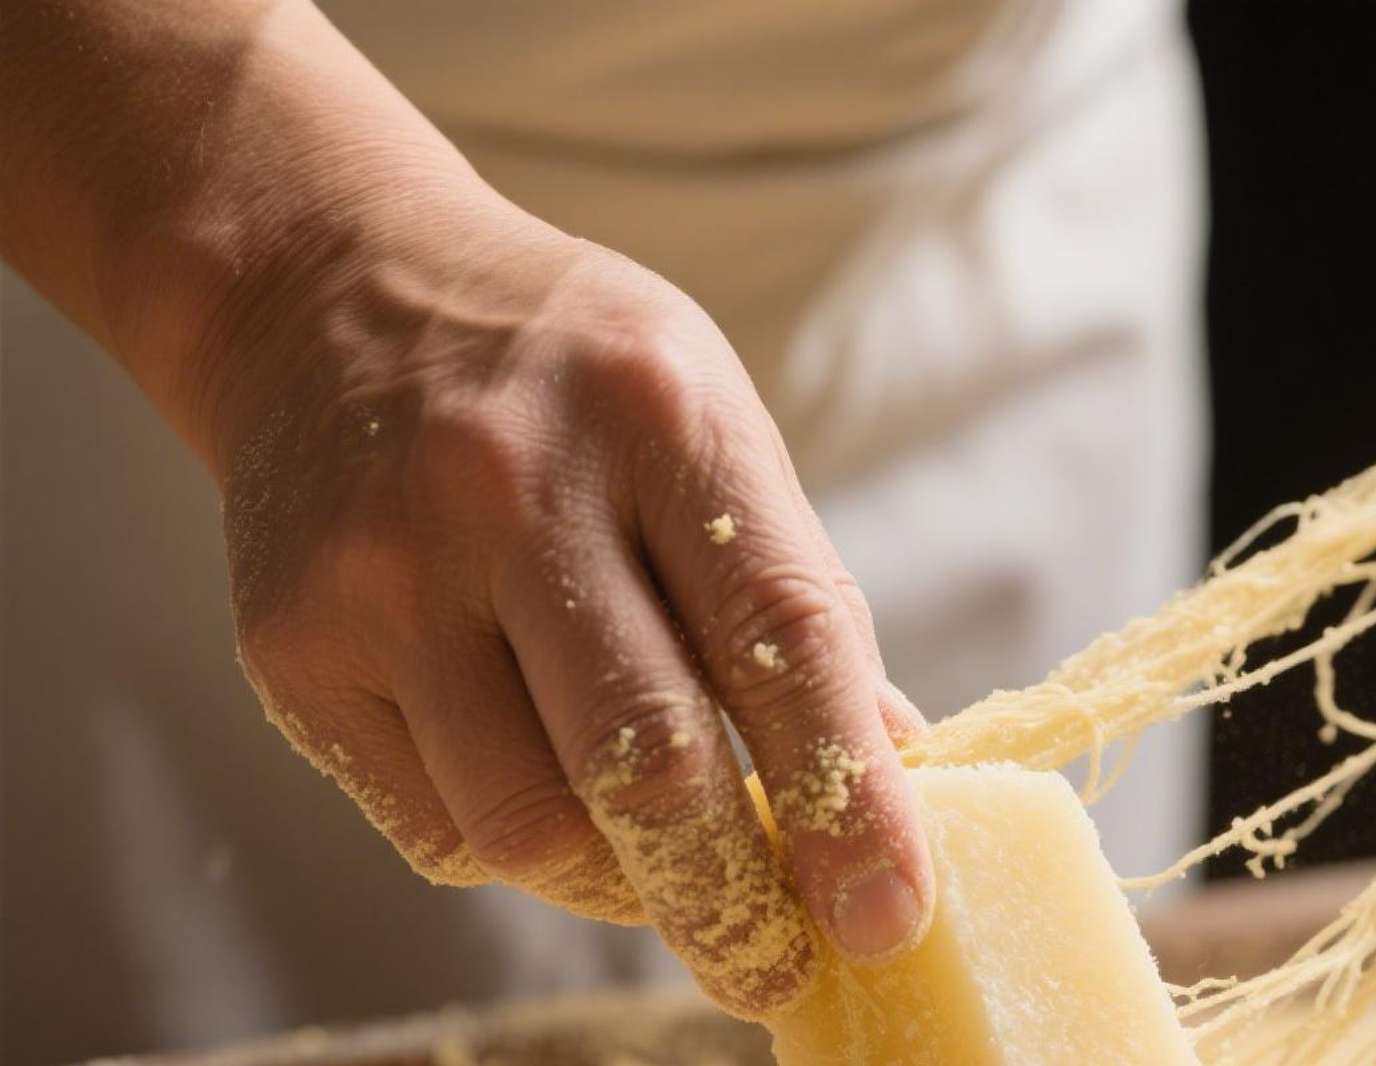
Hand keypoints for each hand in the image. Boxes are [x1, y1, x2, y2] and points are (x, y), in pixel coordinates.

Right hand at [212, 200, 931, 1015]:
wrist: (327, 294)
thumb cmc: (569, 383)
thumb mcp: (711, 427)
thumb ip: (792, 599)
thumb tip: (890, 774)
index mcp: (661, 417)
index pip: (780, 635)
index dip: (850, 796)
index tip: (889, 914)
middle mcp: (511, 488)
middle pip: (646, 760)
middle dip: (734, 900)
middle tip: (781, 965)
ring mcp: (384, 572)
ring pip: (532, 825)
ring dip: (625, 883)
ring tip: (662, 859)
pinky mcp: (292, 649)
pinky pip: (439, 828)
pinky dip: (524, 849)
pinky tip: (554, 795)